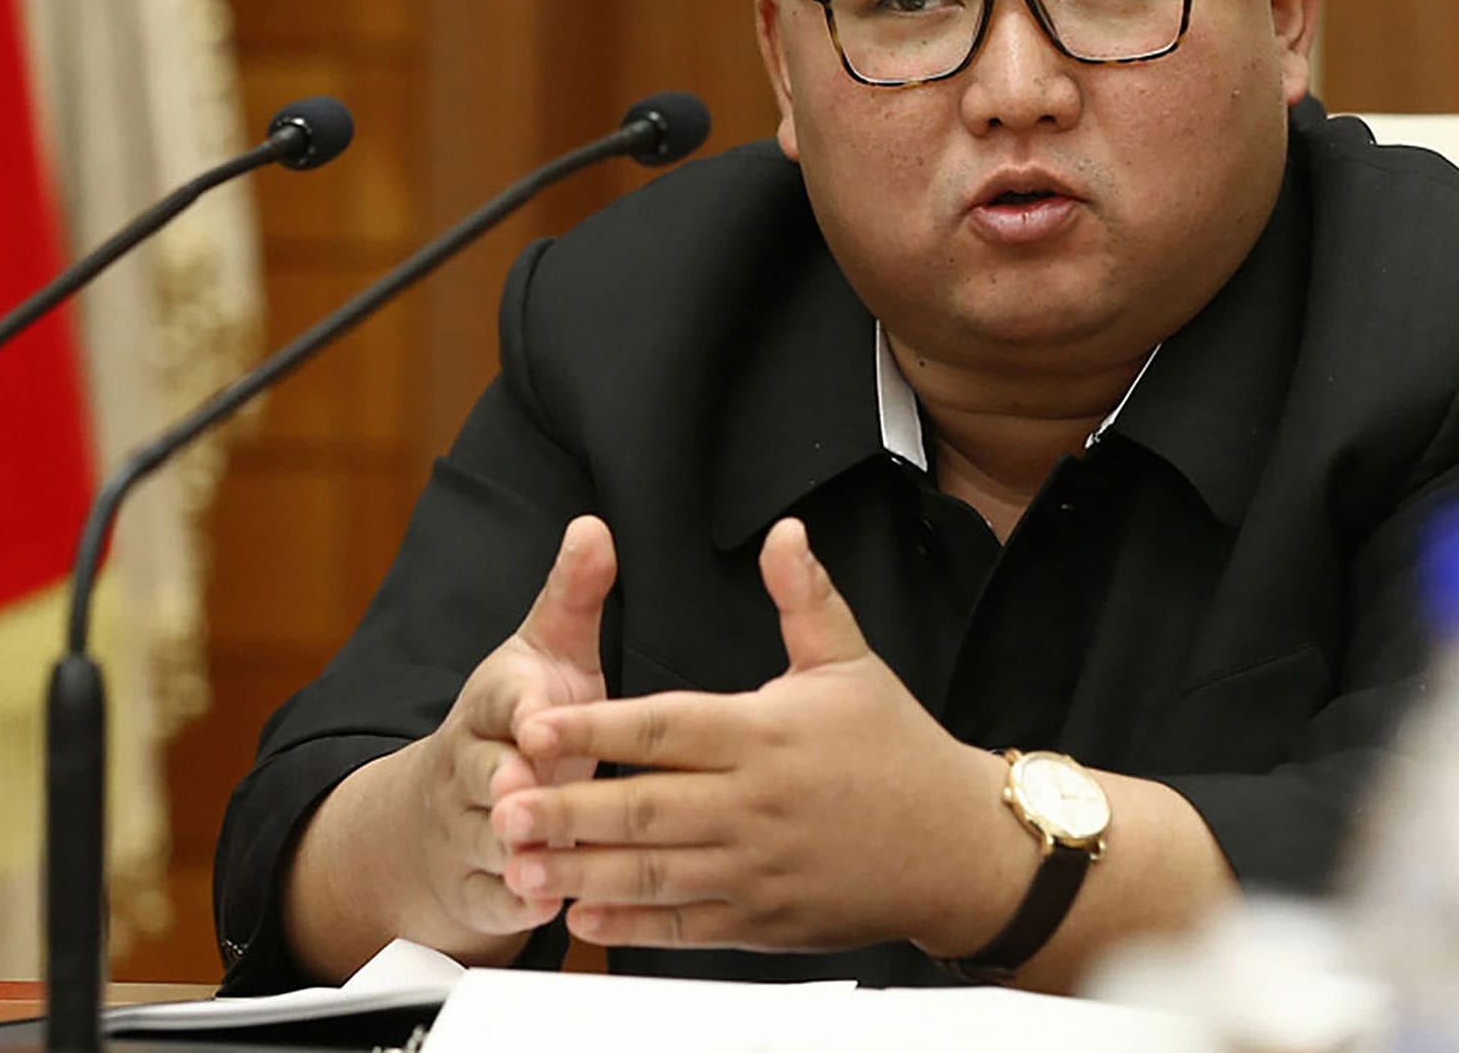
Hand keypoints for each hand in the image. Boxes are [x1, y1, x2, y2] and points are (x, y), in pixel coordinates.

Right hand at [405, 514, 615, 941]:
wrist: (447, 808)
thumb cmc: (521, 719)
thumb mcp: (545, 654)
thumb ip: (574, 597)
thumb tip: (594, 526)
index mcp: (494, 703)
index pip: (500, 701)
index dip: (521, 713)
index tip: (540, 722)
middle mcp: (471, 765)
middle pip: (483, 775)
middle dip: (505, 786)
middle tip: (529, 795)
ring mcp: (467, 828)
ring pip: (486, 842)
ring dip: (516, 852)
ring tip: (545, 858)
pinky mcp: (475, 885)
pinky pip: (491, 899)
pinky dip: (518, 906)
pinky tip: (551, 907)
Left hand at [490, 517, 1015, 953]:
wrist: (959, 849)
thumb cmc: (900, 752)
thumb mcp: (852, 663)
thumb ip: (805, 598)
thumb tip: (782, 532)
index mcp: (767, 735)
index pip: (665, 728)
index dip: (595, 728)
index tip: (533, 726)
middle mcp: (756, 805)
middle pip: (644, 808)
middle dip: (566, 808)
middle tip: (500, 807)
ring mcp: (758, 870)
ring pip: (655, 872)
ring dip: (582, 870)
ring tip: (519, 864)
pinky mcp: (765, 922)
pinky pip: (686, 926)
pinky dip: (632, 923)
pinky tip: (583, 912)